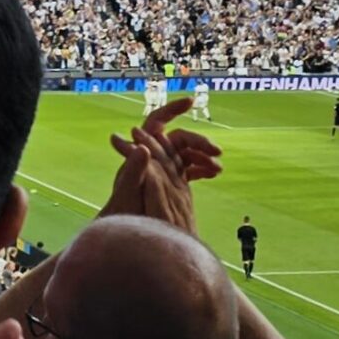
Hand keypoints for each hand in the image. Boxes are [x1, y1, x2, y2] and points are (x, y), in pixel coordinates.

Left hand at [101, 100, 222, 235]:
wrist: (123, 236)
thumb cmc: (120, 217)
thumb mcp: (126, 194)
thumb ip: (133, 171)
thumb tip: (143, 147)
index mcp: (138, 152)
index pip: (156, 120)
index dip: (172, 109)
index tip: (191, 102)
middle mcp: (151, 156)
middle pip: (178, 138)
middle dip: (198, 141)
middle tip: (217, 151)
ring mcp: (161, 168)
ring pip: (187, 152)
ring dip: (203, 155)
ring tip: (218, 168)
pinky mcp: (170, 181)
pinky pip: (189, 168)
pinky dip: (202, 167)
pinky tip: (214, 174)